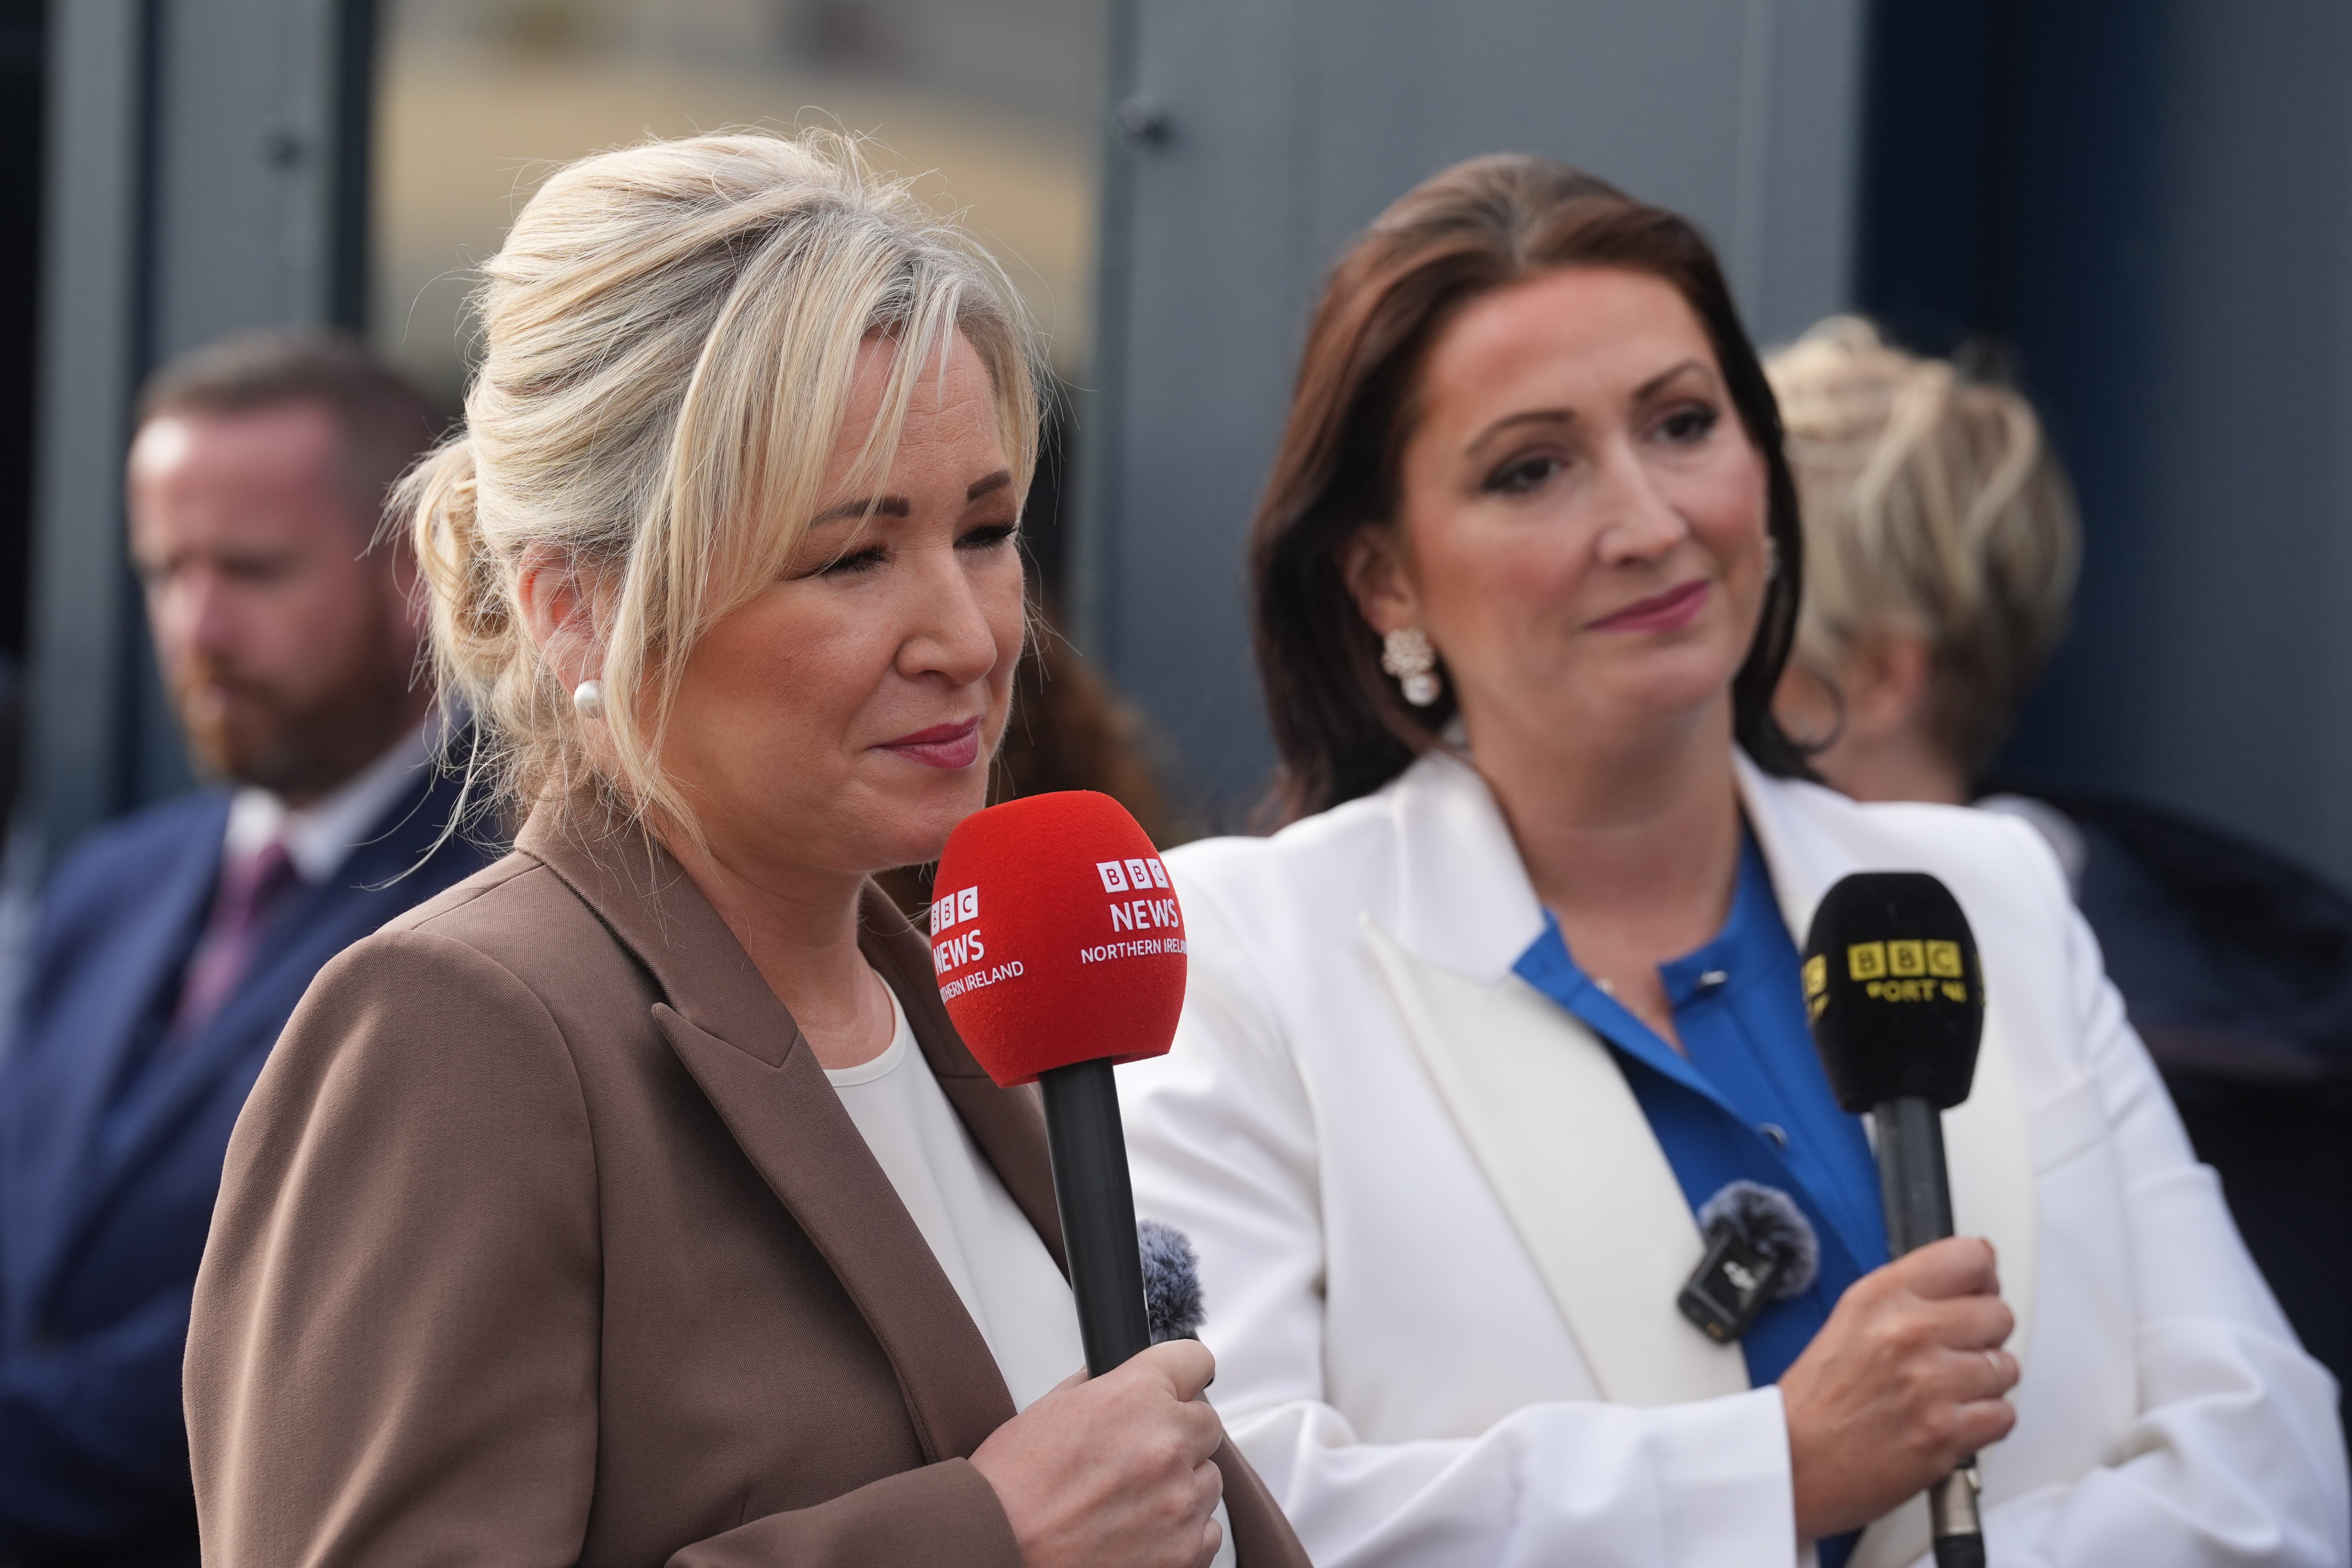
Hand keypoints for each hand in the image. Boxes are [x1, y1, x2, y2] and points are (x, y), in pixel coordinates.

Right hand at [971, 1339, 1225, 1567]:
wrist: (996, 1549)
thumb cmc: (1011, 1489)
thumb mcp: (1049, 1408)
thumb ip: (1100, 1388)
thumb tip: (1123, 1380)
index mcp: (1135, 1399)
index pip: (1194, 1361)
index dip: (1179, 1377)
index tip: (1175, 1389)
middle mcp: (1165, 1447)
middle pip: (1206, 1425)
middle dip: (1177, 1436)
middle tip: (1137, 1458)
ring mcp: (1178, 1504)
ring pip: (1208, 1481)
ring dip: (1179, 1486)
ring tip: (1129, 1502)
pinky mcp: (1184, 1554)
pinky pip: (1206, 1531)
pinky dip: (1181, 1533)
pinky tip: (1139, 1533)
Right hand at [1780, 1236, 2017, 1541]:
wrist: (1793, 1462)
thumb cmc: (1816, 1400)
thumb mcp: (1851, 1320)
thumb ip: (1908, 1297)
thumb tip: (1969, 1281)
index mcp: (1881, 1297)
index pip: (1969, 1258)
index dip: (1982, 1277)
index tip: (1978, 1292)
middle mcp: (1909, 1332)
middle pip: (1998, 1314)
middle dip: (1985, 1335)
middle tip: (1958, 1352)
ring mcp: (1931, 1383)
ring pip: (2006, 1367)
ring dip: (1986, 1383)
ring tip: (1949, 1392)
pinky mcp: (1947, 1433)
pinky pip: (2004, 1416)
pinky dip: (1986, 1423)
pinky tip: (1953, 1420)